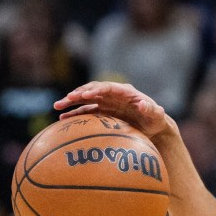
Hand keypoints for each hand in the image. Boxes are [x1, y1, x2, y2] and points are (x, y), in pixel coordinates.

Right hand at [54, 81, 172, 139]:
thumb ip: (152, 109)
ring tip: (58, 107)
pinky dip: (75, 113)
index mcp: (125, 92)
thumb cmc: (156, 120)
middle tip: (65, 100)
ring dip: (71, 102)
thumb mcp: (157, 116)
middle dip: (78, 94)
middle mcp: (113, 95)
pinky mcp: (103, 112)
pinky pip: (86, 111)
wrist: (153, 127)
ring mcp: (107, 103)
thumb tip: (143, 103)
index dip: (95, 90)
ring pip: (86, 100)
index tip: (84, 95)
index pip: (107, 88)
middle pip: (92, 91)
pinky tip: (63, 118)